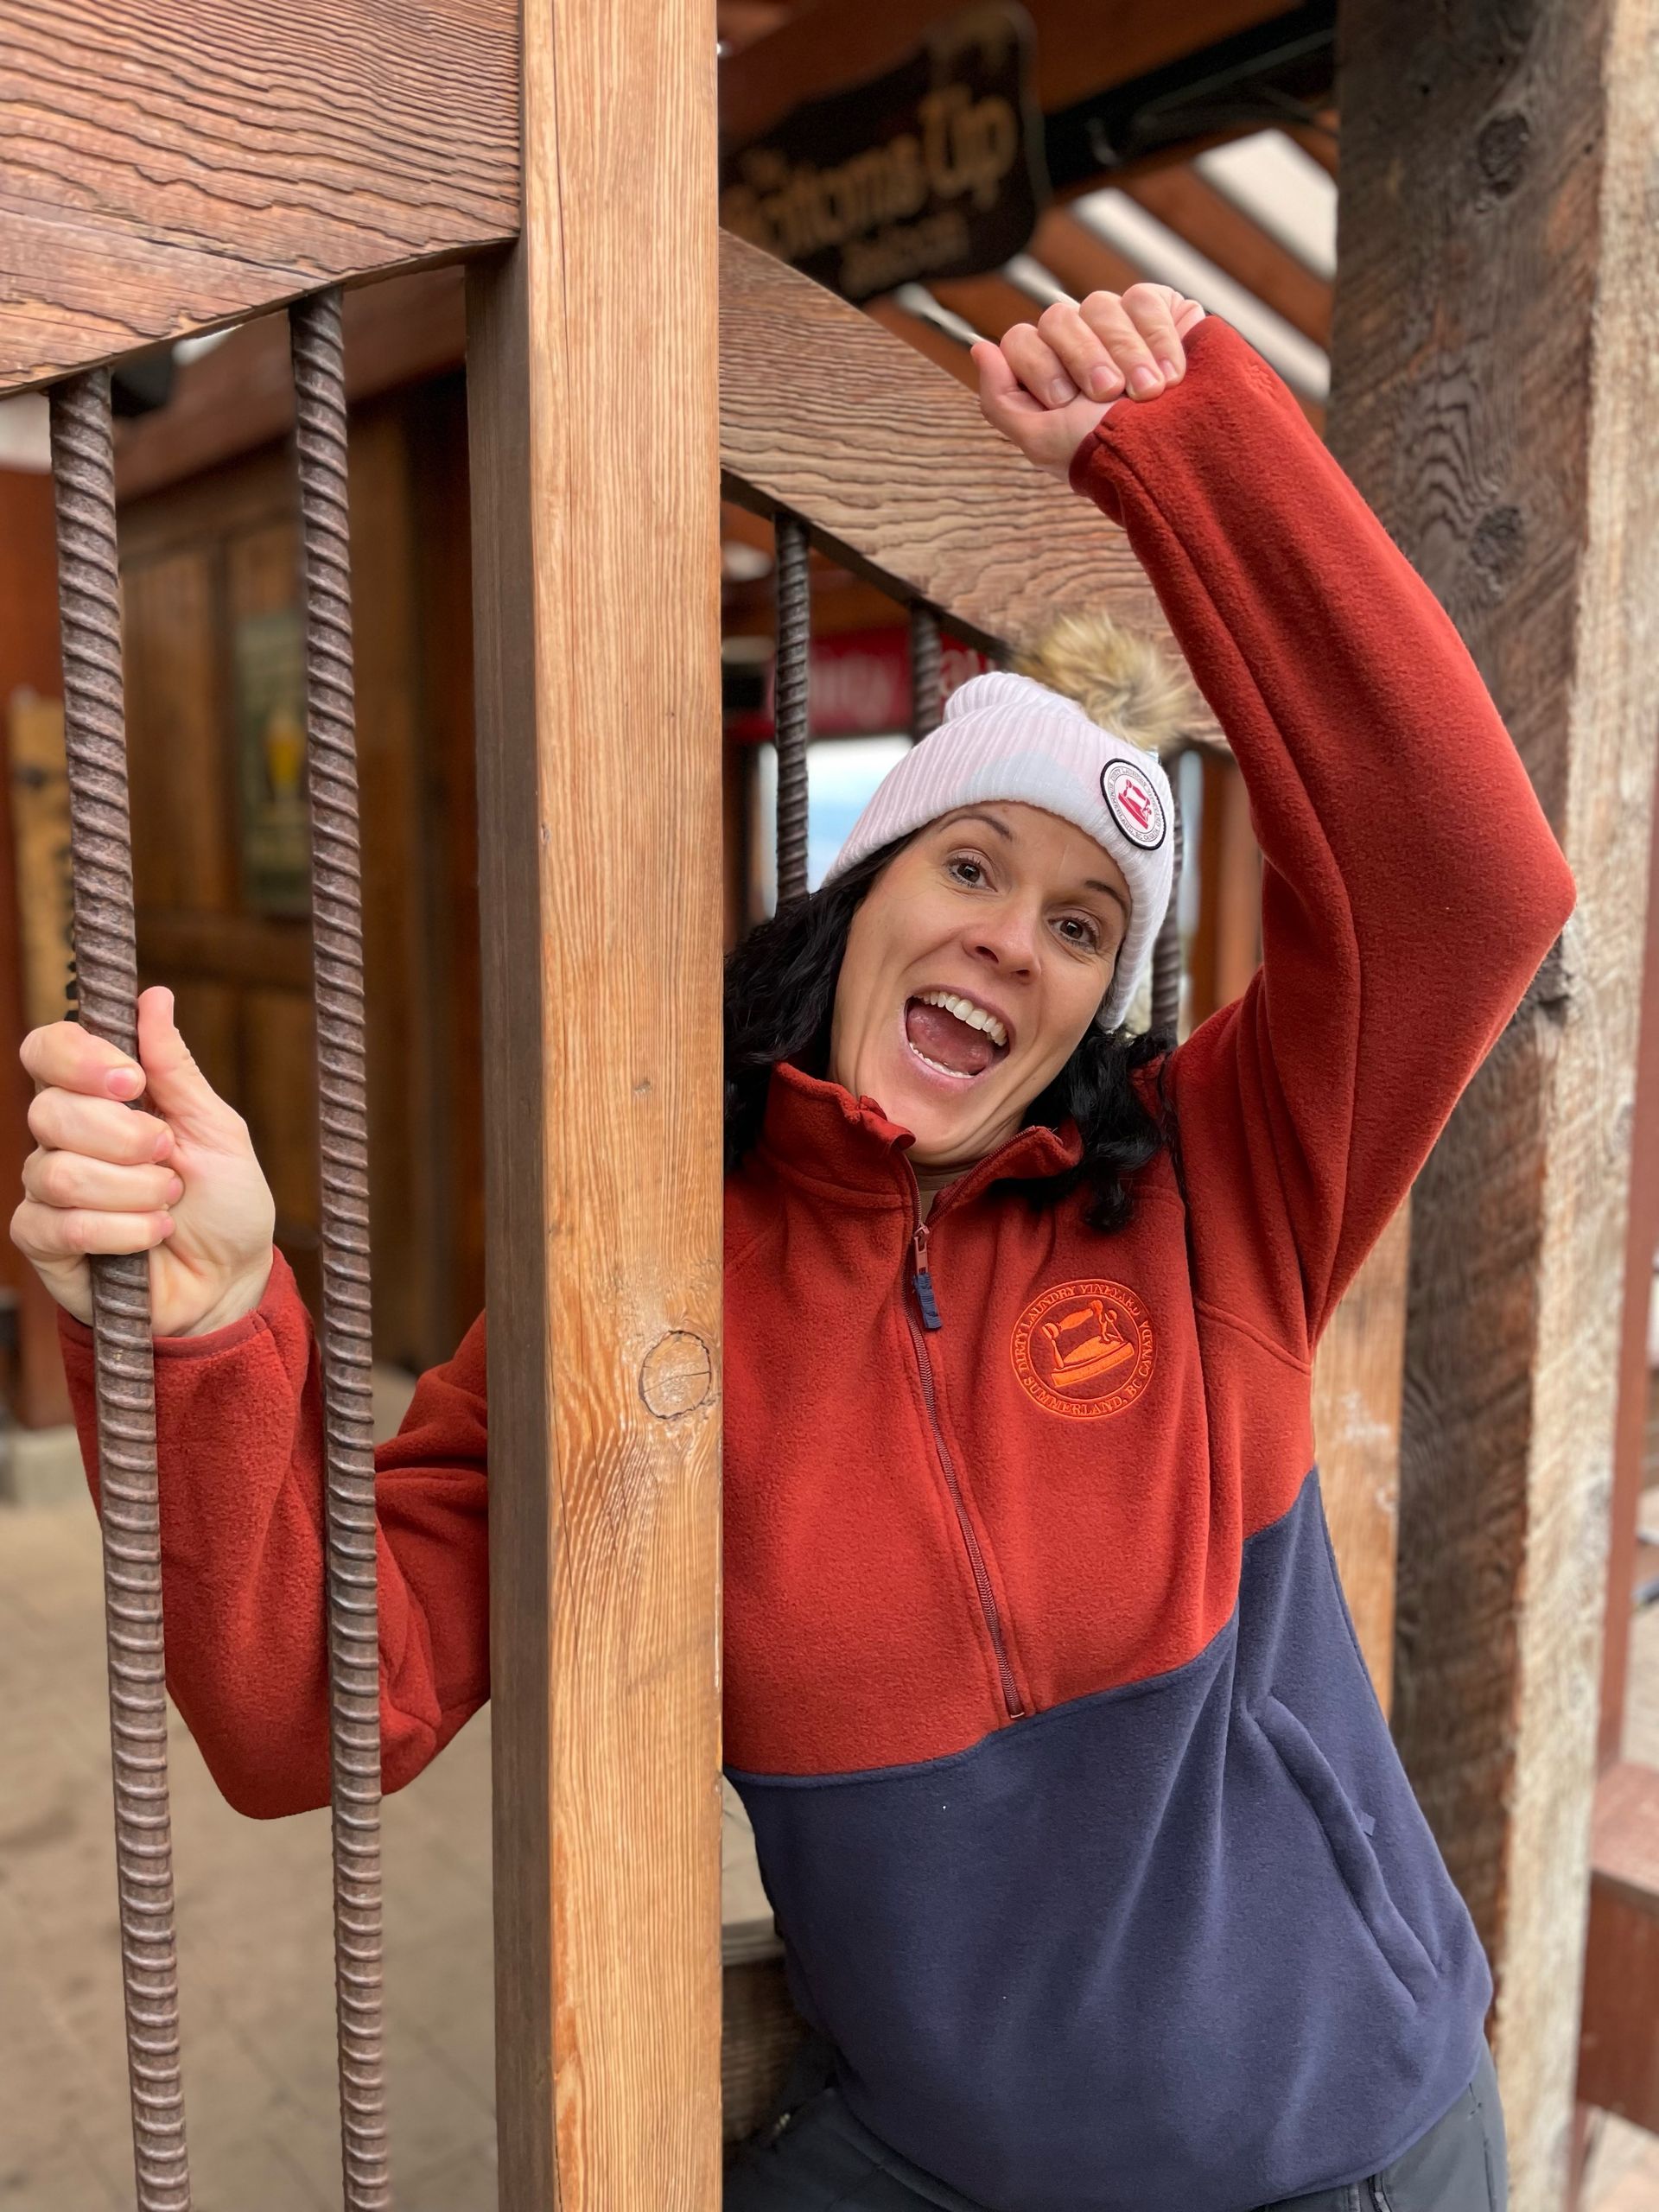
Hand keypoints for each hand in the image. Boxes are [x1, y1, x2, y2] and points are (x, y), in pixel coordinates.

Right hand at [12, 985, 276, 1335]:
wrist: (231, 1282)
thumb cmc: (225, 1204)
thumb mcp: (217, 1130)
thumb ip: (177, 1070)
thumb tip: (154, 998)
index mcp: (100, 1098)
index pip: (48, 1050)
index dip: (79, 1058)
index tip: (132, 1079)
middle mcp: (63, 1137)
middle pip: (49, 1111)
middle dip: (125, 1137)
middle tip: (168, 1157)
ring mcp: (47, 1189)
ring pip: (57, 1172)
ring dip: (132, 1190)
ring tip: (167, 1204)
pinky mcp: (45, 1242)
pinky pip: (59, 1225)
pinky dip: (120, 1232)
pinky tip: (151, 1237)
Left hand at [972, 283, 1206, 479]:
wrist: (1177, 456)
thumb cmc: (1108, 458)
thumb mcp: (1042, 443)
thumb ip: (1000, 399)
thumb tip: (979, 349)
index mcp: (1047, 373)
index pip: (1020, 339)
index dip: (1040, 367)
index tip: (1066, 403)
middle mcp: (1079, 344)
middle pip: (1057, 317)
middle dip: (1083, 360)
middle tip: (1107, 396)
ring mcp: (1119, 325)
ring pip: (1100, 304)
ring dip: (1124, 353)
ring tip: (1146, 392)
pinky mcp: (1163, 311)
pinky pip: (1144, 298)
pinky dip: (1158, 337)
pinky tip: (1170, 375)